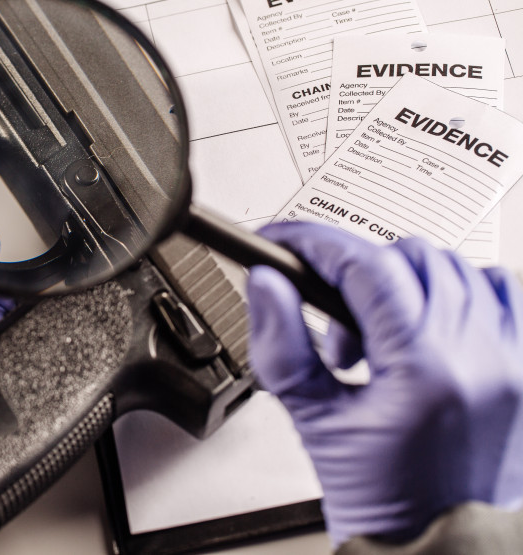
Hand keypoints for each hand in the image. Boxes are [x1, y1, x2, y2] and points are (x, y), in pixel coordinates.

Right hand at [247, 222, 522, 546]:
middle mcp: (480, 359)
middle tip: (328, 313)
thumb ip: (282, 344)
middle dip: (356, 270)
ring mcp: (512, 362)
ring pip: (459, 268)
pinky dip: (465, 288)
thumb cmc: (385, 503)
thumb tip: (268, 283)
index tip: (287, 242)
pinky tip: (433, 317)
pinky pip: (505, 292)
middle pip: (411, 257)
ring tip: (380, 330)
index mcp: (425, 372)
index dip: (315, 244)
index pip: (366, 267)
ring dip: (406, 279)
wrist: (440, 551)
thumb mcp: (314, 423)